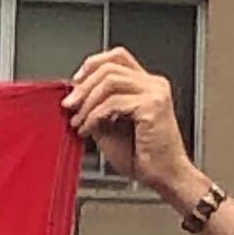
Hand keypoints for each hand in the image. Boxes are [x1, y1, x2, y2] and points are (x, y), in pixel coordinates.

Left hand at [64, 48, 194, 205]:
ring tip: (78, 121)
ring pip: (110, 80)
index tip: (75, 83)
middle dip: (83, 85)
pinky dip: (94, 116)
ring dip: (87, 102)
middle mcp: (153, 84)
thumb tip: (75, 98)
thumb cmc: (144, 157)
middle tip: (69, 105)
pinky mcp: (153, 106)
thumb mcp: (109, 128)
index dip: (92, 65)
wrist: (164, 177)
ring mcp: (155, 92)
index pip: (117, 57)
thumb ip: (96, 108)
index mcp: (146, 85)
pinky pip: (114, 102)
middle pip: (110, 65)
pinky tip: (89, 129)